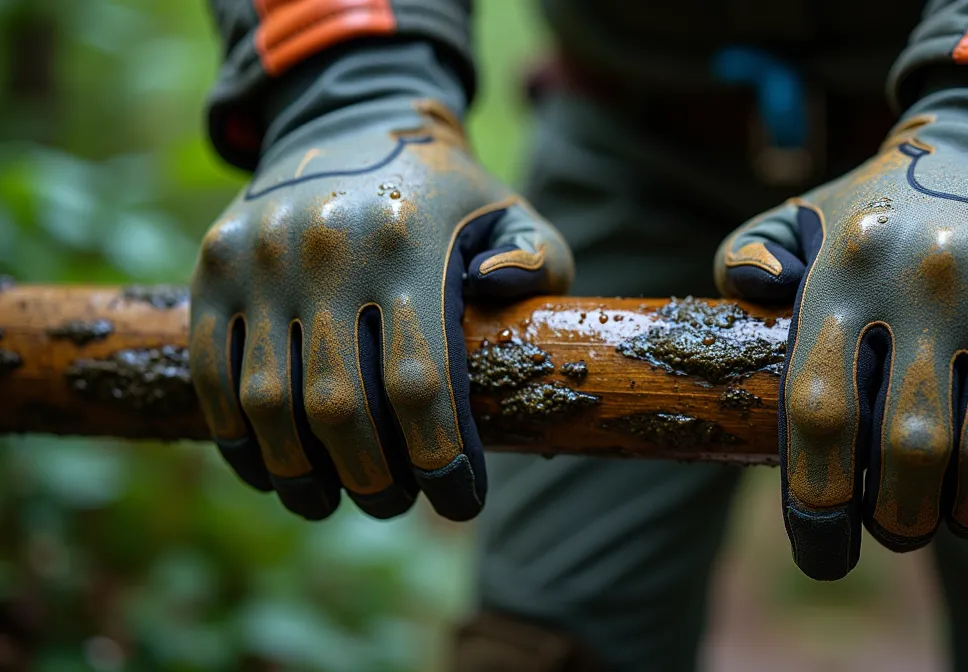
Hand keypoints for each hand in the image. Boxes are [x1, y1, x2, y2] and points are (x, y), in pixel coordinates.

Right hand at [189, 99, 571, 520]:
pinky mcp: (213, 264)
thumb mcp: (511, 213)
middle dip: (370, 478)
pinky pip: (211, 372)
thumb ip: (539, 261)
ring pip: (267, 400)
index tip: (458, 501)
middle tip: (392, 504)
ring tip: (326, 502)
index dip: (439, 460)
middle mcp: (328, 248)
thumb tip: (498, 296)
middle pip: (339, 406)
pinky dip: (236, 437)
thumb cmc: (446, 194)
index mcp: (410, 243)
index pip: (419, 383)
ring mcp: (261, 256)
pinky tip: (269, 470)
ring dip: (297, 473)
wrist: (349, 120)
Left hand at [716, 112, 967, 579]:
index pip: (820, 413)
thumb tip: (747, 292)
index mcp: (846, 270)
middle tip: (903, 529)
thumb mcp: (805, 214)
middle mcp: (926, 281)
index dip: (817, 504)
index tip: (826, 550)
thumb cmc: (887, 210)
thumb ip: (748, 252)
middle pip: (910, 450)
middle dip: (904, 519)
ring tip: (965, 517)